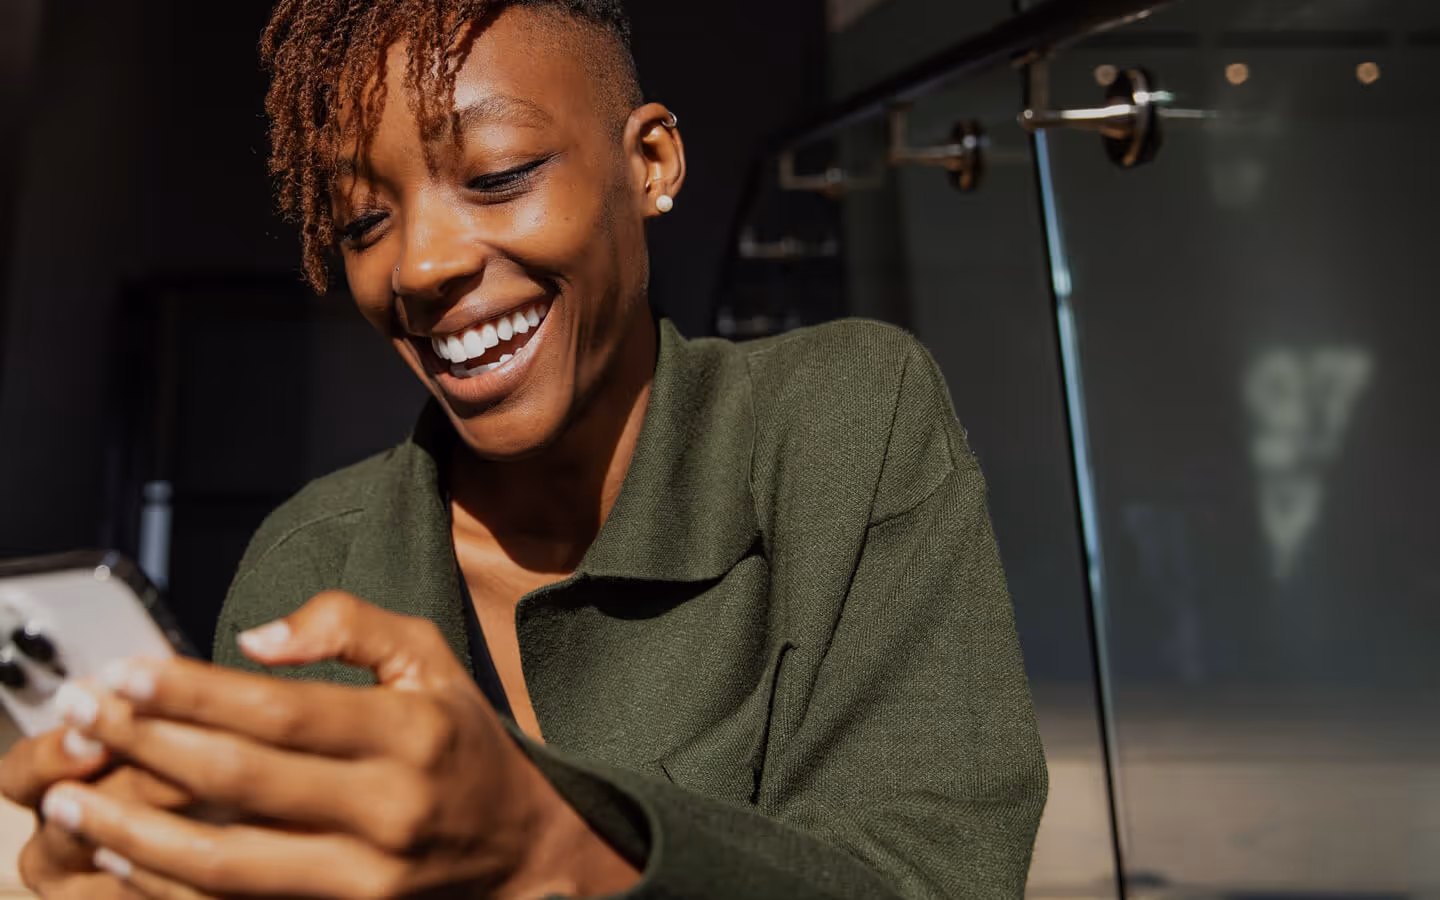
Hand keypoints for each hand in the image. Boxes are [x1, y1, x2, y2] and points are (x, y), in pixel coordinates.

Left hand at [36, 591, 638, 898]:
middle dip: (146, 746)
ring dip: (134, 834)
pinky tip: (121, 859)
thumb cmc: (464, 741)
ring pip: (227, 862)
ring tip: (69, 800)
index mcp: (410, 731)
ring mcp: (367, 876)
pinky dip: (171, 886)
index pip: (282, 710)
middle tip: (80, 718)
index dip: (193, 692)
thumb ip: (351, 625)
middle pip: (242, 779)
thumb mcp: (431, 657)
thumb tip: (253, 638)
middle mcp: (390, 807)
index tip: (126, 674)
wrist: (522, 845)